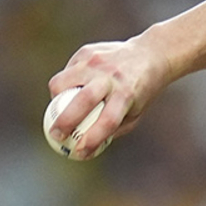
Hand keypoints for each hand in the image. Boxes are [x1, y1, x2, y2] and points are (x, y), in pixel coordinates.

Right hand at [45, 36, 171, 159]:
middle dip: (64, 122)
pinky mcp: (87, 52)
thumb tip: (87, 147)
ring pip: (62, 82)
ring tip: (57, 108)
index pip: (107, 121)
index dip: (91, 140)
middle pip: (82, 101)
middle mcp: (111, 78)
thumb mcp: (136, 112)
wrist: (151, 54)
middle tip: (55, 135)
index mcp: (127, 95)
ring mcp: (97, 63)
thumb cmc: (141, 90)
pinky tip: (72, 87)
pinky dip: (65, 83)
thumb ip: (114, 128)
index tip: (79, 153)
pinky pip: (67, 72)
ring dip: (55, 98)